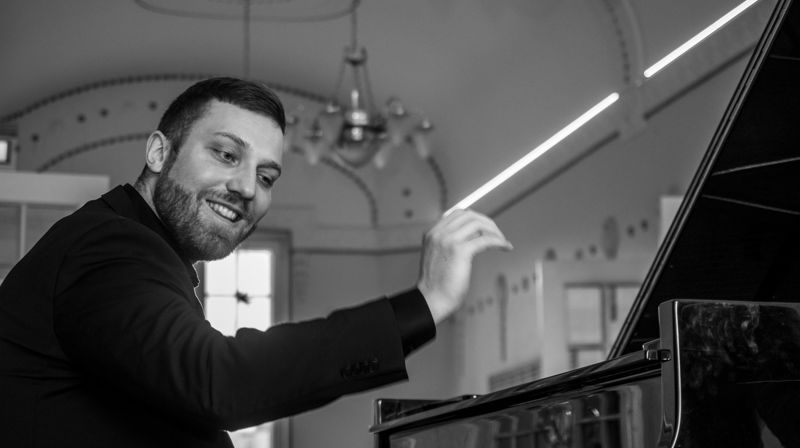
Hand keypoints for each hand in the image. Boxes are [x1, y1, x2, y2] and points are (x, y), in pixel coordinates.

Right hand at [417, 209, 512, 323]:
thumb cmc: (437, 284)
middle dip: (487, 223)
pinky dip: (498, 241)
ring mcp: (448, 241)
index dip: (476, 219)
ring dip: (494, 231)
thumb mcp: (441, 257)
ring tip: (502, 241)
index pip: (458, 214)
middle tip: (498, 234)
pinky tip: (505, 247)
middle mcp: (439, 233)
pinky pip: (485, 239)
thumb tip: (476, 236)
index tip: (487, 229)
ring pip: (478, 224)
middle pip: (469, 216)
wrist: (431, 300)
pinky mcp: (459, 251)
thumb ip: (452, 244)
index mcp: (433, 233)